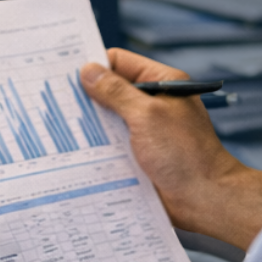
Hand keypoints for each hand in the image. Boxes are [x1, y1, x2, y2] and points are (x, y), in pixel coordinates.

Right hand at [81, 49, 261, 248]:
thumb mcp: (147, 116)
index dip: (94, 65)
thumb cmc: (185, 154)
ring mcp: (145, 128)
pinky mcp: (139, 152)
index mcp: (161, 82)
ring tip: (62, 125)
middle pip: (111, 89)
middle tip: (57, 100)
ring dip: (90, 122)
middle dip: (87, 95)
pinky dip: (97, 143)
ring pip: (108, 117)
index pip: (119, 62)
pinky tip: (77, 147)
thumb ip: (116, 92)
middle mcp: (152, 102)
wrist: (204, 199)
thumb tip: (88, 71)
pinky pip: (112, 141)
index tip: (65, 73)